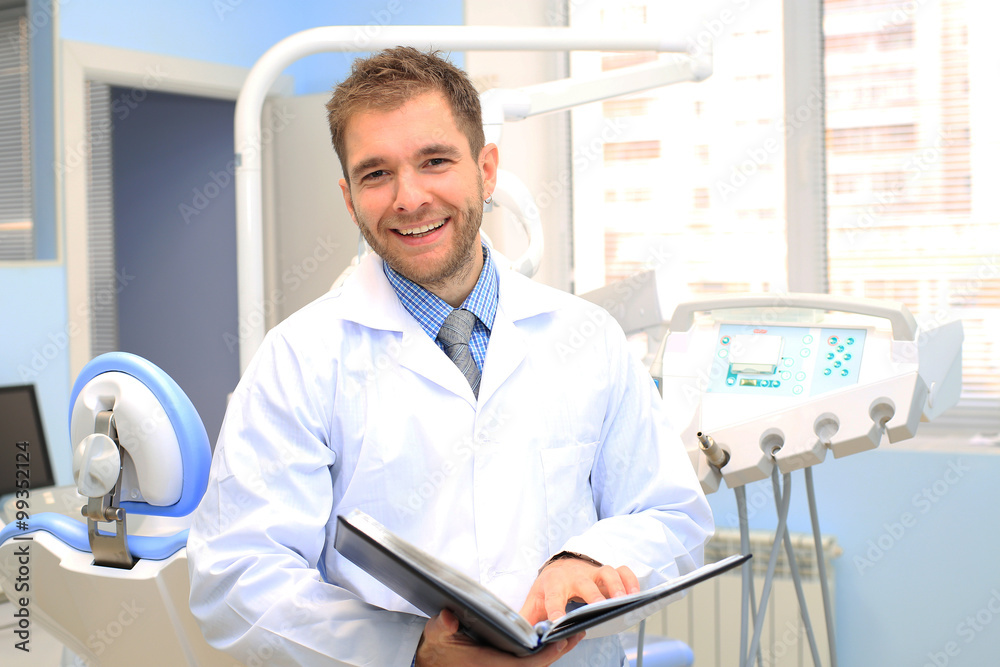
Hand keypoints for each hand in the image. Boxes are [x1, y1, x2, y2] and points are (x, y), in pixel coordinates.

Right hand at [415, 609, 583, 665]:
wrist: (431, 662)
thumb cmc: (436, 648)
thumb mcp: (436, 634)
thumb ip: (442, 626)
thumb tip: (449, 617)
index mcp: (490, 664)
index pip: (526, 665)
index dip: (547, 655)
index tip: (562, 641)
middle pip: (538, 665)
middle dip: (558, 651)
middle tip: (578, 632)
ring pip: (535, 664)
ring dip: (554, 651)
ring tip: (572, 633)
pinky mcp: (504, 664)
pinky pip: (529, 662)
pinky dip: (543, 651)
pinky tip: (552, 638)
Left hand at [519, 556, 639, 625]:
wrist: (557, 567)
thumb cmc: (547, 589)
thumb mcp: (533, 603)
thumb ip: (528, 621)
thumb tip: (520, 638)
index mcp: (553, 585)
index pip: (553, 598)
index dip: (555, 610)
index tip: (558, 622)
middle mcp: (574, 576)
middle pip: (584, 583)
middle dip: (593, 595)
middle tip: (601, 609)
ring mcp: (592, 573)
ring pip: (606, 573)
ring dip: (616, 586)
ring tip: (623, 602)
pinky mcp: (606, 572)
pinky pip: (622, 571)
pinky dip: (630, 580)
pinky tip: (635, 594)